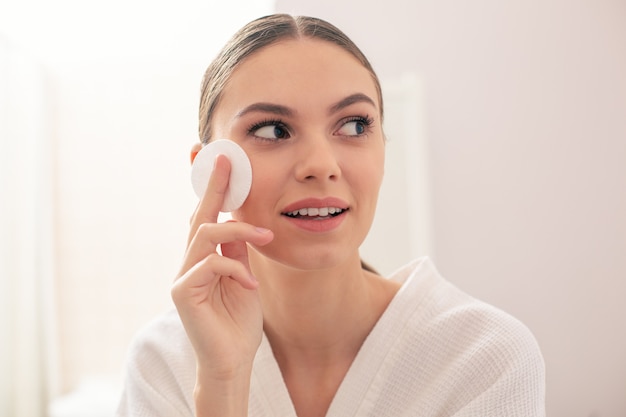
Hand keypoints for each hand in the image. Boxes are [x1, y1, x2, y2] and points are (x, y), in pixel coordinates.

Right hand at [171, 154, 272, 377]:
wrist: (233, 357)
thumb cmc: (239, 319)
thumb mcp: (245, 277)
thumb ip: (239, 251)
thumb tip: (242, 223)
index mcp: (206, 255)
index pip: (208, 215)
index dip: (213, 188)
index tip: (220, 159)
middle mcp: (191, 261)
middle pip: (200, 216)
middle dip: (214, 187)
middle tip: (226, 161)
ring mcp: (183, 275)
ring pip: (204, 234)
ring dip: (238, 231)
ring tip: (265, 237)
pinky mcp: (182, 291)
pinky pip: (209, 263)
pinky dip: (234, 268)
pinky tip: (250, 285)